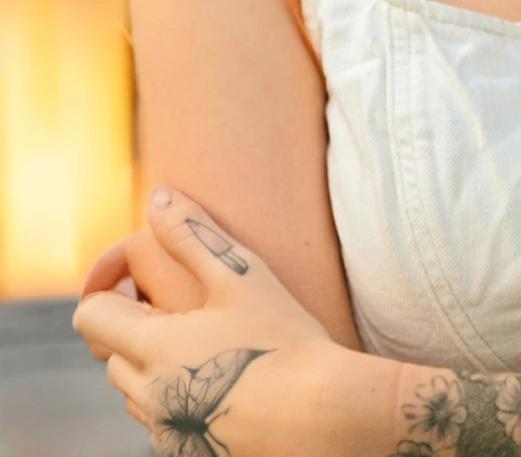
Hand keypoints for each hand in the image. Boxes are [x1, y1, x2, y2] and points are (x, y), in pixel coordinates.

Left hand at [73, 184, 336, 454]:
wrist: (322, 415)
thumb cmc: (282, 339)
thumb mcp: (240, 275)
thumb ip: (191, 234)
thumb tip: (158, 196)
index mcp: (151, 348)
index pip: (91, 317)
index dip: (109, 292)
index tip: (143, 284)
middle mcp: (148, 395)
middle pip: (113, 354)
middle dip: (140, 328)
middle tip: (193, 310)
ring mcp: (168, 430)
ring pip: (137, 389)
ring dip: (157, 365)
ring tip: (213, 344)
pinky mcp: (189, 453)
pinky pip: (164, 419)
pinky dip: (180, 396)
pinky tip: (227, 379)